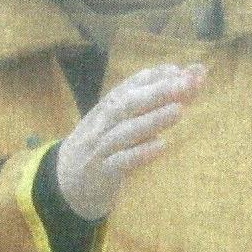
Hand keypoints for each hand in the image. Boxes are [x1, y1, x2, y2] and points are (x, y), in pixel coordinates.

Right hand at [55, 63, 204, 219]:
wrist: (63, 180)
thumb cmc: (100, 144)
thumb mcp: (118, 120)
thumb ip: (147, 101)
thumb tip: (178, 75)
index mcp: (109, 106)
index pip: (132, 85)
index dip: (156, 77)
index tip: (181, 70)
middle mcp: (103, 122)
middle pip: (130, 103)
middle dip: (159, 92)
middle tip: (188, 83)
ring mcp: (101, 147)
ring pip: (127, 131)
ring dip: (153, 119)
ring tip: (179, 110)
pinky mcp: (103, 173)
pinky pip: (122, 162)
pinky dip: (141, 153)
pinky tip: (161, 146)